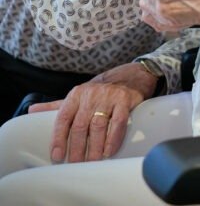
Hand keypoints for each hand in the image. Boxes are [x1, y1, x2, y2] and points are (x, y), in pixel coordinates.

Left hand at [28, 63, 157, 161]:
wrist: (127, 77)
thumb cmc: (97, 92)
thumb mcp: (76, 96)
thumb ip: (55, 106)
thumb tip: (30, 111)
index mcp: (76, 94)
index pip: (63, 117)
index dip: (58, 138)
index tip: (57, 155)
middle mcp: (91, 94)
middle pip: (80, 125)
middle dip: (77, 147)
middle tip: (76, 163)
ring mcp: (108, 97)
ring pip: (98, 126)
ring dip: (95, 147)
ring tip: (93, 161)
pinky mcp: (124, 100)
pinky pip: (118, 122)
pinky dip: (113, 138)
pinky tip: (109, 151)